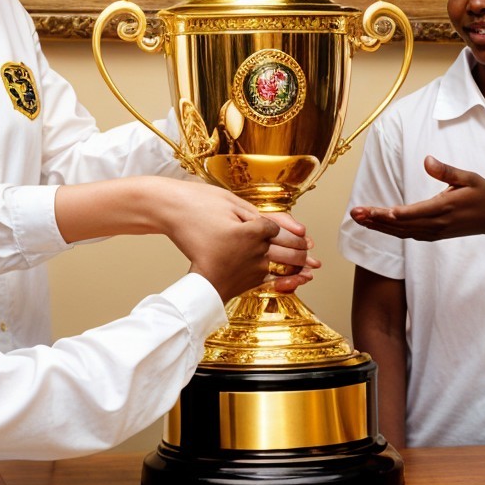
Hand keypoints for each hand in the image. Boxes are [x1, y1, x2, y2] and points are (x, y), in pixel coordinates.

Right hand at [152, 182, 318, 294]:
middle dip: (302, 255)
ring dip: (297, 270)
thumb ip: (267, 217)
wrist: (171, 217)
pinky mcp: (234, 279)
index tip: (304, 237)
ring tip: (310, 269)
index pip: (284, 235)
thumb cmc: (201, 204)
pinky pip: (264, 282)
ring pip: (279, 270)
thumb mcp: (235, 203)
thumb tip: (298, 229)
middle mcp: (249, 253)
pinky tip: (289, 279)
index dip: (296, 236)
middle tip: (313, 256)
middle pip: (287, 255)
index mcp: (250, 232)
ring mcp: (242, 268)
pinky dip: (280, 280)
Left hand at [348, 156, 484, 241]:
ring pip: (402, 232)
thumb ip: (446, 170)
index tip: (379, 212)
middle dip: (377, 219)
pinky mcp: (434, 235)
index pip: (416, 212)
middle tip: (355, 214)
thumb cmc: (483, 194)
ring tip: (358, 219)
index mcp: (445, 207)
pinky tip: (377, 225)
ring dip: (379, 226)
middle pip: (402, 224)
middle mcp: (437, 223)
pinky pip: (409, 234)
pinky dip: (391, 231)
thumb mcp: (469, 177)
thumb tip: (427, 160)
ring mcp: (435, 232)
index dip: (397, 214)